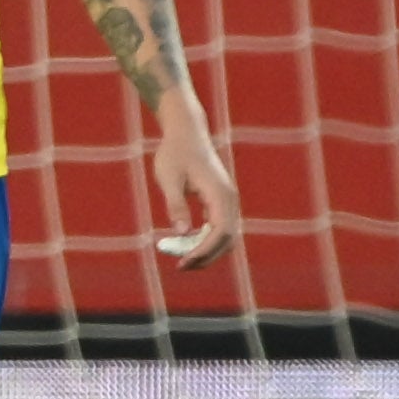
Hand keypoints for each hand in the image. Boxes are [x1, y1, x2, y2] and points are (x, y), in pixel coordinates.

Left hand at [147, 119, 241, 272]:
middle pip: (227, 239)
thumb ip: (176, 205)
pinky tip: (185, 243)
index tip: (183, 262)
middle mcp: (230, 199)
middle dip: (206, 256)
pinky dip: (206, 239)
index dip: (204, 251)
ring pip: (225, 236)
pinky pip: (219, 227)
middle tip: (180, 266)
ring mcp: (228, 200)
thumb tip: (182, 232)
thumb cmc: (175, 153)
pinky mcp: (221, 201)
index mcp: (220, 194)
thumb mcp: (169, 178)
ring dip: (206, 250)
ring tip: (181, 258)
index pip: (220, 233)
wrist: (186, 133)